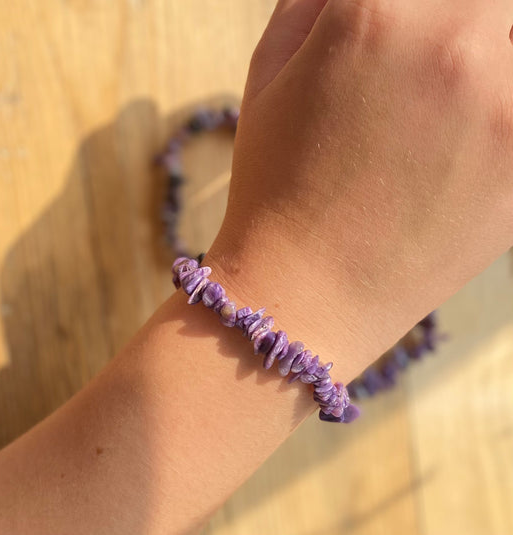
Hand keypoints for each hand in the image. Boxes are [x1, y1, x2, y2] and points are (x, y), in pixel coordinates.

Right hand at [205, 0, 512, 376]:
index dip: (400, 12)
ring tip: (445, 105)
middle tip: (424, 67)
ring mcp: (509, 106)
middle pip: (482, 3)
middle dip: (452, 27)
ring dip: (484, 58)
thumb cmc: (275, 186)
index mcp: (375, 13)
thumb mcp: (269, 75)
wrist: (306, 289)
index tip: (400, 33)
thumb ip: (313, 2)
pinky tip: (467, 135)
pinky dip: (497, 107)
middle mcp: (456, 45)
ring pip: (508, 37)